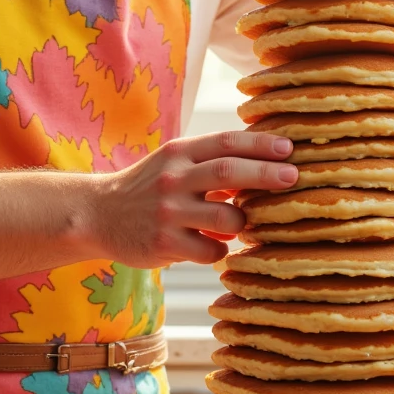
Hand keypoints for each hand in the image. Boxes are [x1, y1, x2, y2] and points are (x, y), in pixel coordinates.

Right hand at [93, 130, 298, 269]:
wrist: (98, 214)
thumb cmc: (149, 186)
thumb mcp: (174, 162)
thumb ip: (212, 159)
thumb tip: (268, 158)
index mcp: (179, 153)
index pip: (226, 142)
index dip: (260, 144)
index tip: (289, 149)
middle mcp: (173, 179)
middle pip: (229, 172)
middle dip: (266, 174)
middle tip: (294, 177)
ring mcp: (168, 213)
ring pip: (226, 219)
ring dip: (244, 223)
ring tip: (243, 224)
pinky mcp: (163, 244)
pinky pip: (210, 252)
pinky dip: (220, 251)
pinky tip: (213, 246)